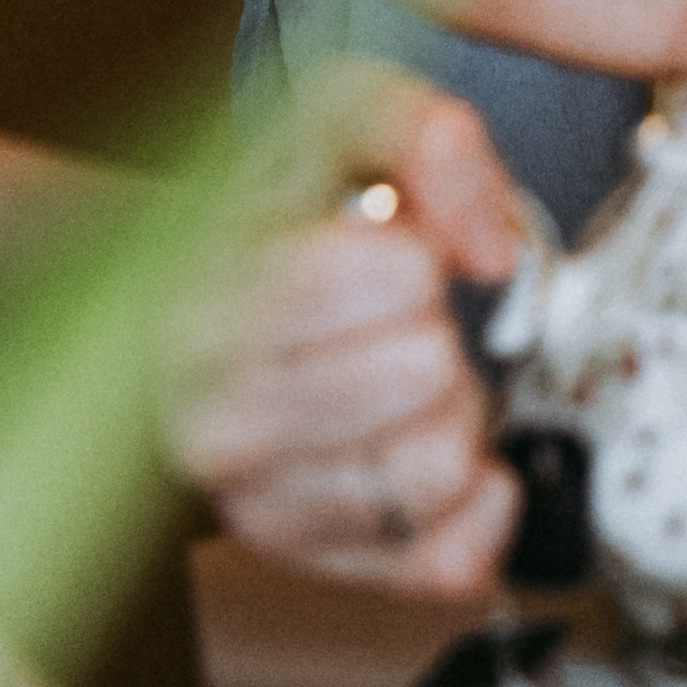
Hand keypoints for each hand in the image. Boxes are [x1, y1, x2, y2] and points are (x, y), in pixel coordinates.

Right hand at [164, 77, 522, 601]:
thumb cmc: (276, 212)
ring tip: (402, 373)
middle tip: (395, 315)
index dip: (419, 251)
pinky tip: (435, 438)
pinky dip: (477, 497)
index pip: (394, 282)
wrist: (194, 310)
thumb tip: (492, 248)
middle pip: (426, 372)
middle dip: (436, 326)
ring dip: (452, 409)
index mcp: (216, 309)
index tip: (391, 245)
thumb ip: (432, 142)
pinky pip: (454, 556)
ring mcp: (268, 510)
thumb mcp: (343, 118)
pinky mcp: (325, 567)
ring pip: (441, 465)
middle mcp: (224, 426)